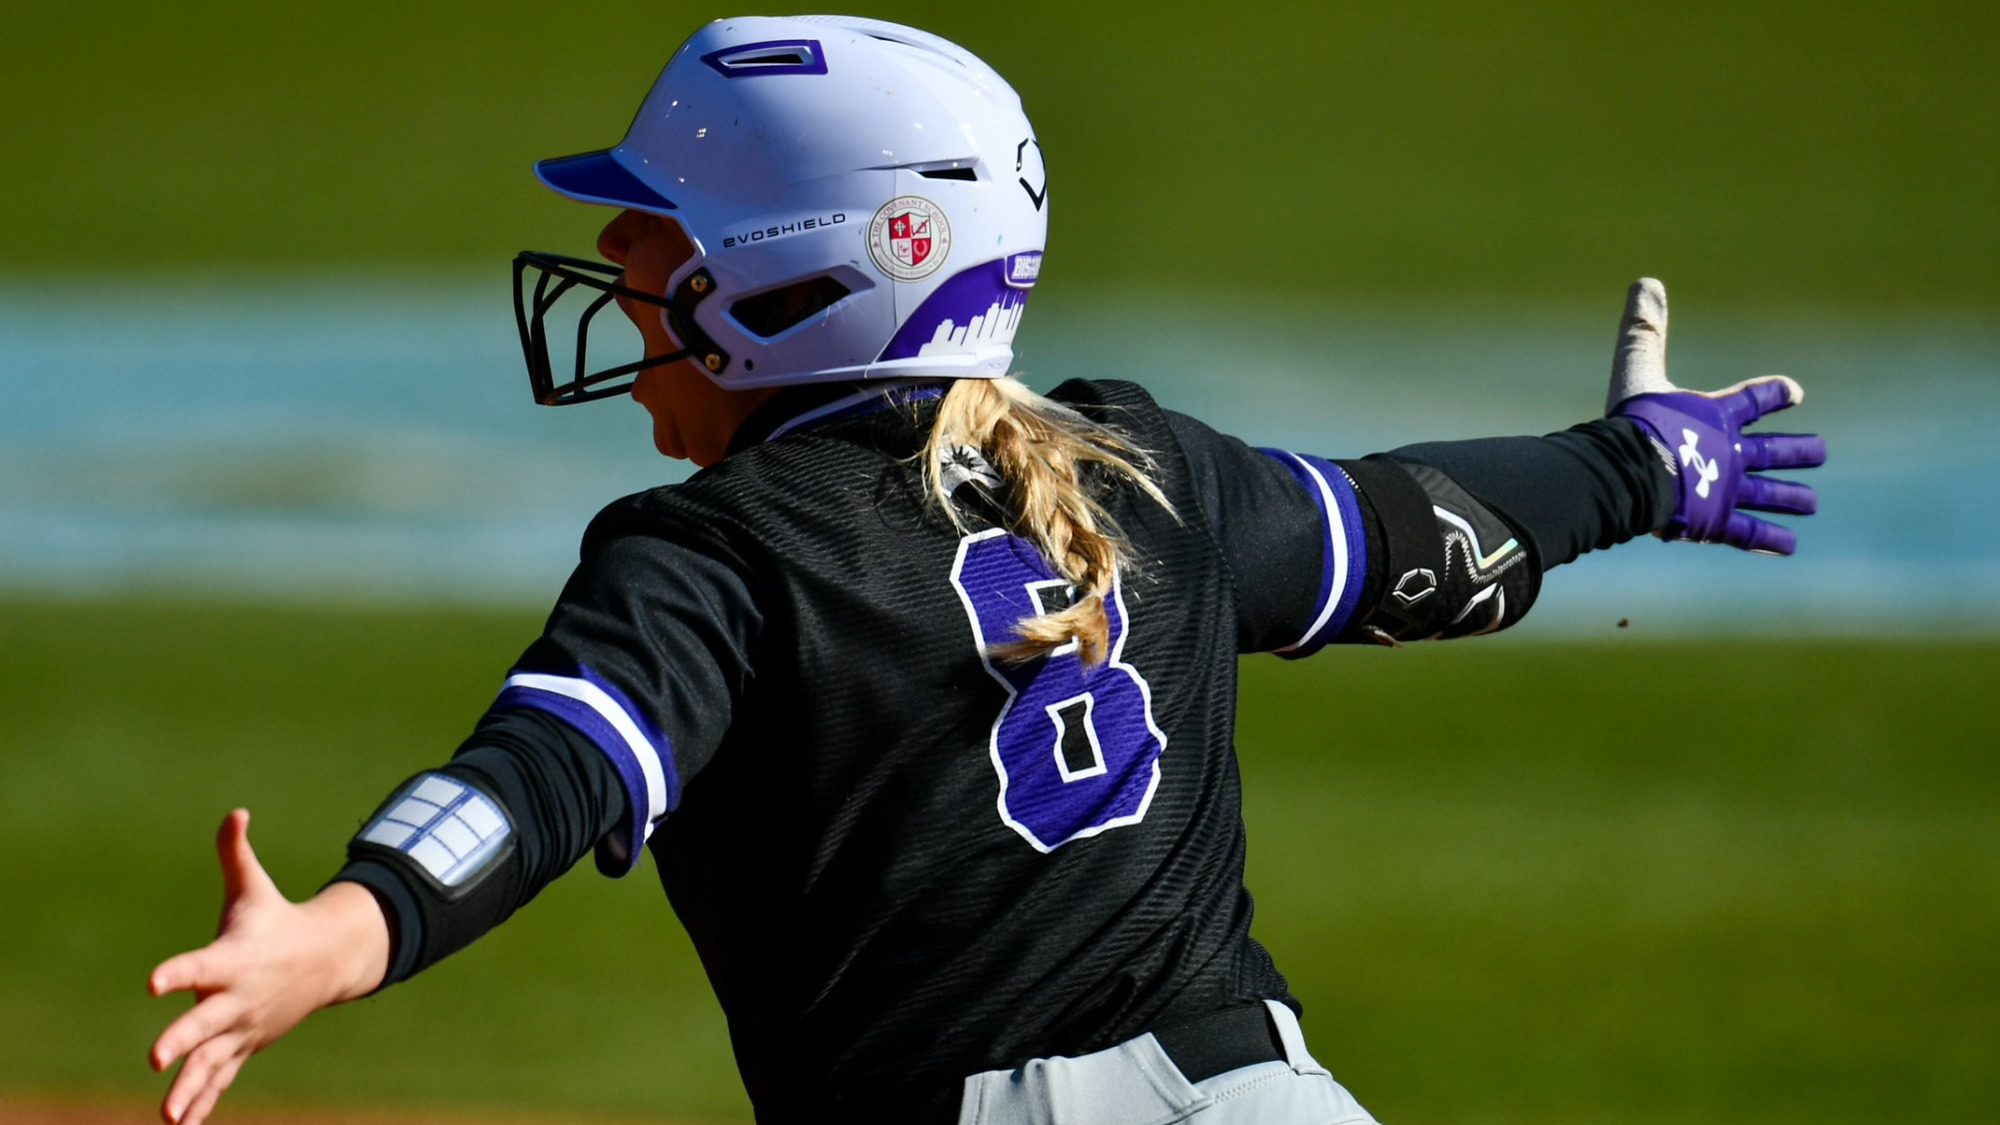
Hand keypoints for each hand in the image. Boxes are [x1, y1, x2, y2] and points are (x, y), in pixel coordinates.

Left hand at [149, 810, 390, 1124]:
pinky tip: (181, 1123)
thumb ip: (236, 854)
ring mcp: (241, 1027)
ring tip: (166, 1115)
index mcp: (232, 960)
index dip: (176, 973)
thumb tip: (234, 811)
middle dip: (182, 1041)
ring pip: (212, 1062)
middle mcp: (236, 998)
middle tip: (155, 1058)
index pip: (198, 966)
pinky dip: (203, 1101)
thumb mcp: (254, 888)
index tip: (154, 982)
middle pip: (205, 1023)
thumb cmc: (277, 920)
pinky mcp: (243, 1045)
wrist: (327, 960)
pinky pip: (221, 1077)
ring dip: (191, 1088)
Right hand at [1605, 278, 1826, 554]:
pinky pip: (1748, 532)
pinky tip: (1788, 546)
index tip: (1794, 392)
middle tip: (1819, 452)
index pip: (1755, 399)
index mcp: (1718, 415)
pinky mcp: (1718, 520)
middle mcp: (1734, 453)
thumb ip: (1643, 331)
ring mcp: (1730, 489)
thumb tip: (1647, 282)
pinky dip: (1768, 539)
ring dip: (1792, 497)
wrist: (1635, 470)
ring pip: (1770, 493)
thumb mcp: (1637, 369)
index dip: (1775, 394)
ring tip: (1811, 503)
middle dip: (1798, 451)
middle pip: (1774, 451)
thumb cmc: (1636, 421)